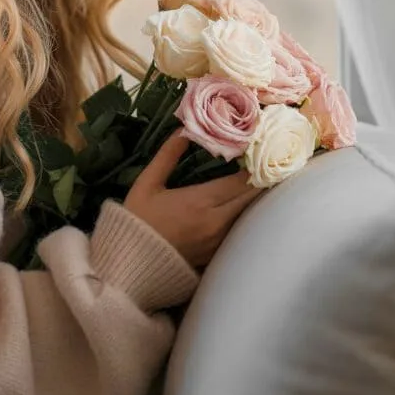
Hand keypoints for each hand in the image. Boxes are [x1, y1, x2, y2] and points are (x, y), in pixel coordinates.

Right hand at [122, 133, 260, 269]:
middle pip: (252, 198)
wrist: (130, 265)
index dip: (254, 165)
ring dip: (252, 198)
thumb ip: (168, 155)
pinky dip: (243, 217)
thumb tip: (184, 129)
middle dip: (259, 180)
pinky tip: (240, 207)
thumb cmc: (137, 221)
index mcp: (201, 201)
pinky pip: (238, 232)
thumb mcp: (147, 183)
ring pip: (248, 215)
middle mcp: (216, 222)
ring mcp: (219, 242)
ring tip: (256, 181)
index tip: (258, 151)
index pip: (241, 180)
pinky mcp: (216, 255)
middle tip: (264, 163)